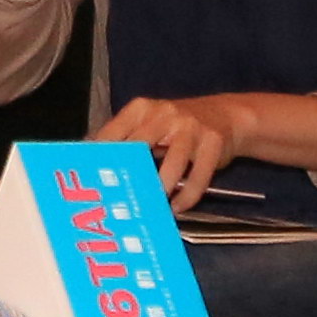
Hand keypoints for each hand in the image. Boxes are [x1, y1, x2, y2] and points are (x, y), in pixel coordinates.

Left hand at [97, 94, 242, 199]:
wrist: (224, 114)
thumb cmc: (177, 125)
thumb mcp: (149, 122)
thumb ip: (125, 139)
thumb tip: (91, 160)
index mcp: (141, 109)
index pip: (113, 134)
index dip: (100, 158)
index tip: (92, 180)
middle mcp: (164, 114)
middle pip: (140, 148)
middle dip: (130, 176)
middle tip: (121, 200)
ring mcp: (190, 127)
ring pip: (171, 165)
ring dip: (161, 189)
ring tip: (152, 207)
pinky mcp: (213, 142)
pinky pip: (198, 177)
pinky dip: (186, 197)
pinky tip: (177, 207)